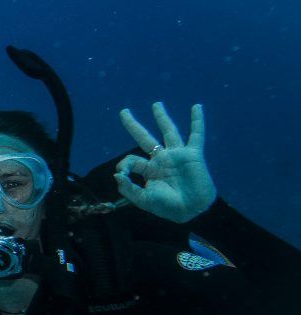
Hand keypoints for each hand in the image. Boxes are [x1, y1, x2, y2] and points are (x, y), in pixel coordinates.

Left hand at [114, 102, 216, 222]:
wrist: (191, 209)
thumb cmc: (168, 207)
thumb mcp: (143, 200)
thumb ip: (128, 189)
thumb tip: (117, 174)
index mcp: (149, 170)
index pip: (132, 160)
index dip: (124, 164)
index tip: (122, 174)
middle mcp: (162, 159)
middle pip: (144, 137)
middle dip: (133, 125)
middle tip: (123, 111)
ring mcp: (177, 155)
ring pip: (168, 131)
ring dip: (162, 117)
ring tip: (156, 104)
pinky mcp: (192, 154)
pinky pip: (196, 134)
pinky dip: (197, 121)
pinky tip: (197, 107)